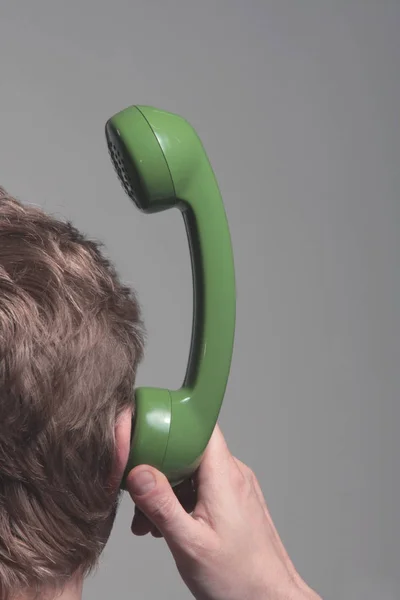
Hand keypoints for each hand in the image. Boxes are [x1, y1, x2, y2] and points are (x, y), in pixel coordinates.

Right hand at [126, 425, 320, 599]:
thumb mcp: (190, 543)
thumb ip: (161, 505)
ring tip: (150, 524)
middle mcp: (233, 474)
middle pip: (189, 450)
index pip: (199, 426)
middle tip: (139, 501)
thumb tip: (138, 472)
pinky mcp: (234, 501)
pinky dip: (182, 501)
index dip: (170, 424)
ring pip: (192, 471)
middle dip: (159, 471)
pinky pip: (202, 487)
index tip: (144, 435)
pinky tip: (169, 526)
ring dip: (167, 491)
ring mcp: (235, 487)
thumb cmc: (239, 577)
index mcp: (224, 475)